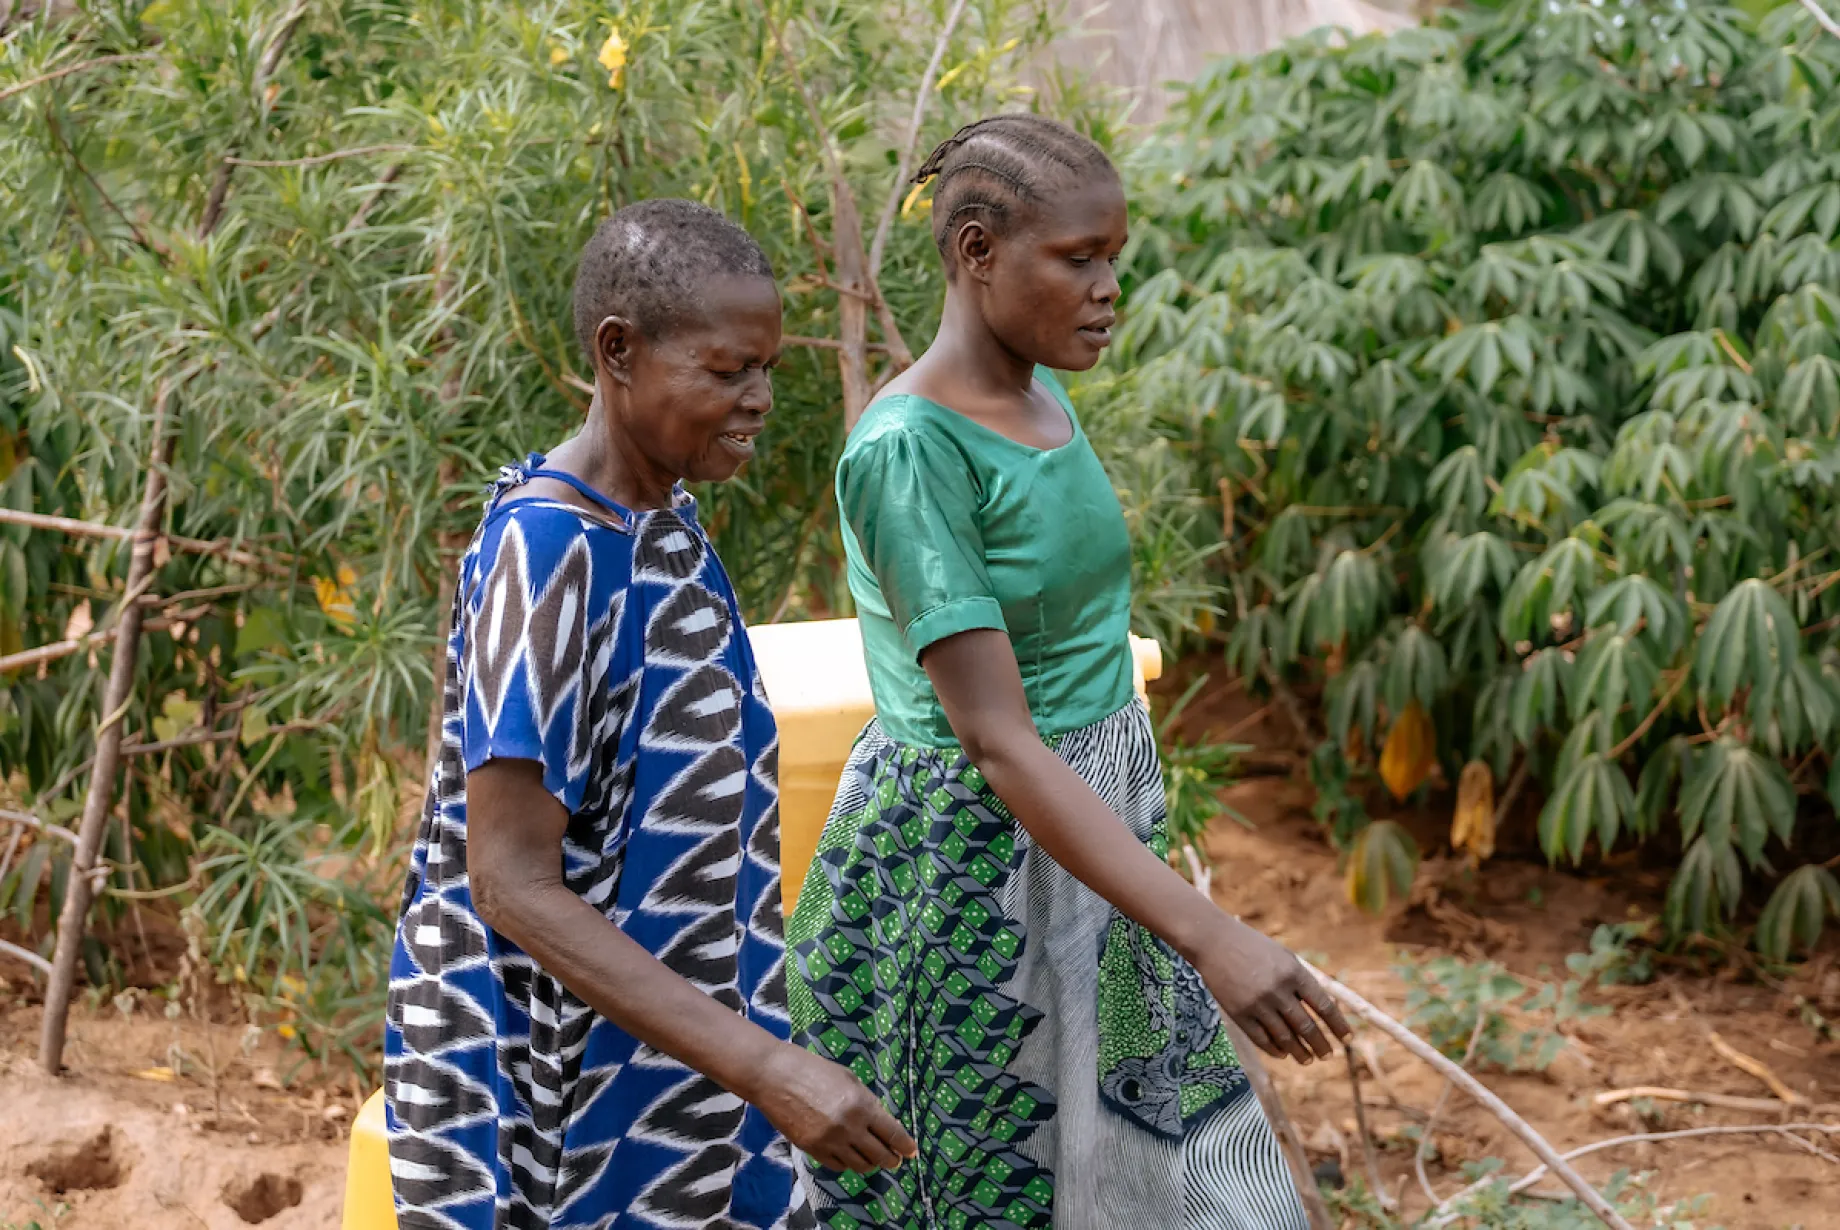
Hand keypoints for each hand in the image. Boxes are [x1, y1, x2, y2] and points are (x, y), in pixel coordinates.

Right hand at [749, 1043, 918, 1173]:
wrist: (774, 1076)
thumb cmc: (813, 1069)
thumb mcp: (848, 1079)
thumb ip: (867, 1102)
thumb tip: (881, 1123)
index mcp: (862, 1105)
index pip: (893, 1134)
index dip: (905, 1145)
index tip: (911, 1151)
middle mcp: (849, 1127)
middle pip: (880, 1155)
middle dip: (891, 1159)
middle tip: (894, 1159)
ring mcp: (830, 1141)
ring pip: (860, 1165)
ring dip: (870, 1163)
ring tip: (872, 1157)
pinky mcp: (812, 1150)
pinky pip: (838, 1165)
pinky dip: (847, 1162)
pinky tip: (849, 1155)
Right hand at [1195, 917, 1352, 1065]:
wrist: (1214, 941)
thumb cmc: (1253, 947)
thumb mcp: (1284, 957)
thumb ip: (1302, 981)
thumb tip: (1323, 1009)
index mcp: (1293, 972)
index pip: (1324, 1006)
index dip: (1338, 1025)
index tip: (1347, 1038)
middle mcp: (1278, 990)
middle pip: (1306, 1027)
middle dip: (1321, 1045)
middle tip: (1328, 1055)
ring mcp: (1257, 1003)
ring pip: (1285, 1037)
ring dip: (1299, 1052)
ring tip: (1308, 1060)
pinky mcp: (1239, 1013)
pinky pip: (1262, 1039)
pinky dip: (1275, 1050)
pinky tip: (1283, 1054)